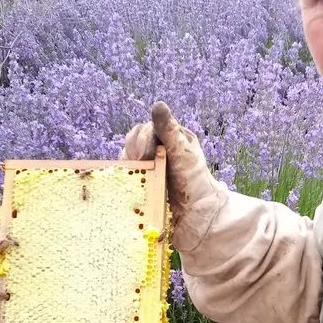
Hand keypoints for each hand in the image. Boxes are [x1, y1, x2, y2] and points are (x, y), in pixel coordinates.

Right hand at [120, 101, 226, 250]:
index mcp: (169, 140)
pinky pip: (124, 178)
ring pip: (125, 160)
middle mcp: (157, 152)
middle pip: (131, 143)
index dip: (143, 139)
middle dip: (136, 153)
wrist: (197, 218)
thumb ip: (168, 130)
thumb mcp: (183, 154)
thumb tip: (158, 104)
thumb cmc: (195, 183)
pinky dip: (125, 180)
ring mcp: (147, 170)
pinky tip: (130, 185)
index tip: (151, 154)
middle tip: (146, 166)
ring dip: (130, 167)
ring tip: (141, 178)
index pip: (144, 130)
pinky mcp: (141, 187)